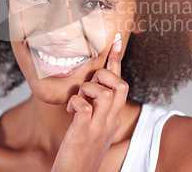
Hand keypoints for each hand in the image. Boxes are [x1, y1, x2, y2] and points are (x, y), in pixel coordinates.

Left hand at [51, 33, 128, 171]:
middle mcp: (110, 120)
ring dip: (87, 90)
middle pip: (120, 84)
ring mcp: (98, 127)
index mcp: (113, 117)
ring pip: (103, 92)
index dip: (117, 60)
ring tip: (77, 102)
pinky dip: (75, 103)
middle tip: (87, 87)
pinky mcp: (83, 133)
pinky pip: (84, 106)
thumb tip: (87, 89)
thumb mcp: (93, 127)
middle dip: (103, 76)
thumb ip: (95, 108)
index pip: (120, 84)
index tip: (114, 40)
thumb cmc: (81, 151)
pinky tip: (70, 112)